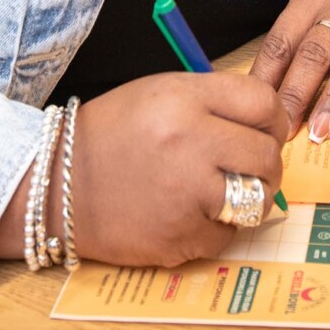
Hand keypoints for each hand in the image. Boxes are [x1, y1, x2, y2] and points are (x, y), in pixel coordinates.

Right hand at [0, 72, 288, 267]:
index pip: (262, 102)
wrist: (56, 185)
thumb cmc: (111, 135)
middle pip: (266, 153)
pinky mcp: (181, 236)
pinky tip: (192, 214)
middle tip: (250, 167)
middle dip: (266, 162)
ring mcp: (186, 192)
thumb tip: (268, 119)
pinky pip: (229, 235)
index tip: (267, 130)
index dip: (273, 118)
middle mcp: (189, 141)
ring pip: (256, 198)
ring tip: (224, 192)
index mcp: (183, 99)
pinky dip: (218, 228)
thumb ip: (212, 100)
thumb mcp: (158, 93)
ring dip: (248, 198)